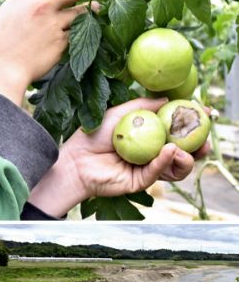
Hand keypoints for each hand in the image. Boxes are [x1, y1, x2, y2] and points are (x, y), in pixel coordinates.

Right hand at [0, 0, 95, 104]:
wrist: (5, 66)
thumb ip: (31, 1)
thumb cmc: (4, 40)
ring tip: (98, 9)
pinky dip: (82, 33)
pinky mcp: (61, 43)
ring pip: (79, 13)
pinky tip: (88, 32)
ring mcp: (54, 24)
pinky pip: (76, 35)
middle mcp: (43, 6)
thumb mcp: (13, 10)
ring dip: (91, 10)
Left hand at [29, 98, 209, 216]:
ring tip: (185, 147)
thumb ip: (144, 105)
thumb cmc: (94, 135)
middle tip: (206, 139)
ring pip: (175, 167)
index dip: (191, 124)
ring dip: (185, 157)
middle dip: (197, 147)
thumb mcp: (122, 112)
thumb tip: (168, 100)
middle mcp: (151, 153)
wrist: (76, 159)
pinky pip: (158, 172)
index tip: (205, 113)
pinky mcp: (140, 182)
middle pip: (181, 152)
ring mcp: (147, 168)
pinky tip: (171, 150)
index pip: (175, 131)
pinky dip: (166, 161)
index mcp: (148, 137)